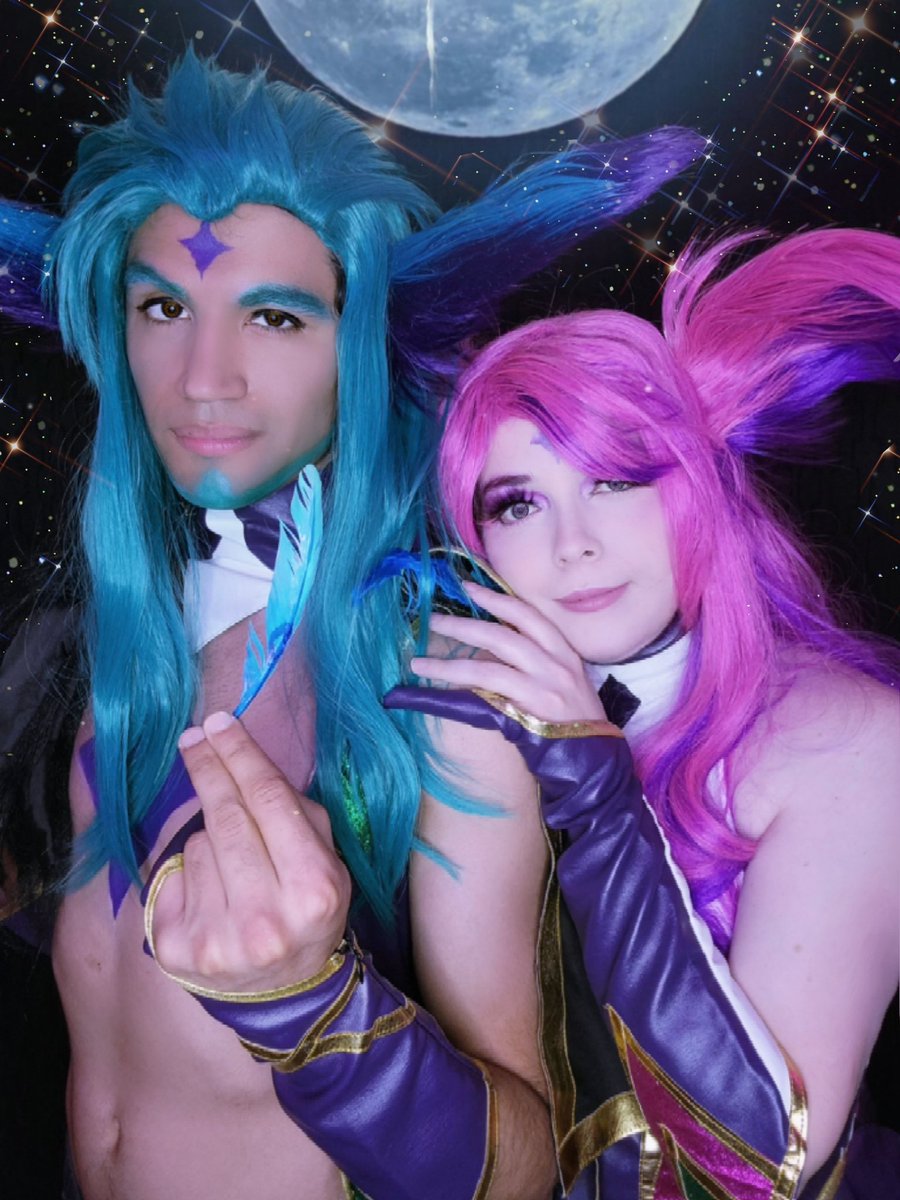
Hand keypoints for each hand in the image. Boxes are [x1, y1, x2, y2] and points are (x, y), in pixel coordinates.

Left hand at [147, 712, 350, 994]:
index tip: (218, 722)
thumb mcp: (326, 861)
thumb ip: (296, 811)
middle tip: (195, 737)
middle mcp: (265, 920)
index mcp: (312, 890)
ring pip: (198, 845)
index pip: (268, 802)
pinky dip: (190, 871)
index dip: (240, 755)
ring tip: (233, 862)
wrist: (284, 992)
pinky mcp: (178, 952)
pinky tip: (211, 890)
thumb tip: (241, 756)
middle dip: (209, 768)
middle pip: (226, 817)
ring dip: (210, 836)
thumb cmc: (306, 909)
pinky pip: (174, 877)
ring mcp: (217, 939)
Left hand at [412, 581, 607, 724]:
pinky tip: (437, 689)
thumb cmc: (574, 720)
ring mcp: (545, 687)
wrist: (594, 758)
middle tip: (433, 618)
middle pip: (504, 634)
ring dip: (450, 662)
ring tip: (419, 661)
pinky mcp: (532, 711)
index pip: (529, 615)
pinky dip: (460, 689)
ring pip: (490, 665)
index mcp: (565, 651)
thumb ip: (537, 661)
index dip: (497, 598)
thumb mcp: (565, 681)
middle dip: (464, 623)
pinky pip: (488, 695)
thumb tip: (492, 647)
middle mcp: (557, 664)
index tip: (468, 587)